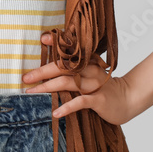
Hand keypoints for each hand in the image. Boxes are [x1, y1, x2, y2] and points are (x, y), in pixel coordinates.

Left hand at [21, 33, 139, 125]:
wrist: (127, 99)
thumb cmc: (102, 86)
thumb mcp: (89, 73)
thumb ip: (72, 69)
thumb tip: (48, 67)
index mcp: (87, 61)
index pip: (70, 50)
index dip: (56, 43)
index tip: (42, 39)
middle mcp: (89, 69)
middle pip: (63, 66)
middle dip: (42, 71)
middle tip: (25, 77)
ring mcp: (95, 84)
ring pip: (67, 82)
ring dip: (47, 88)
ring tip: (32, 92)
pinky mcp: (99, 99)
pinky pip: (81, 102)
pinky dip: (67, 107)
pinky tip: (55, 112)